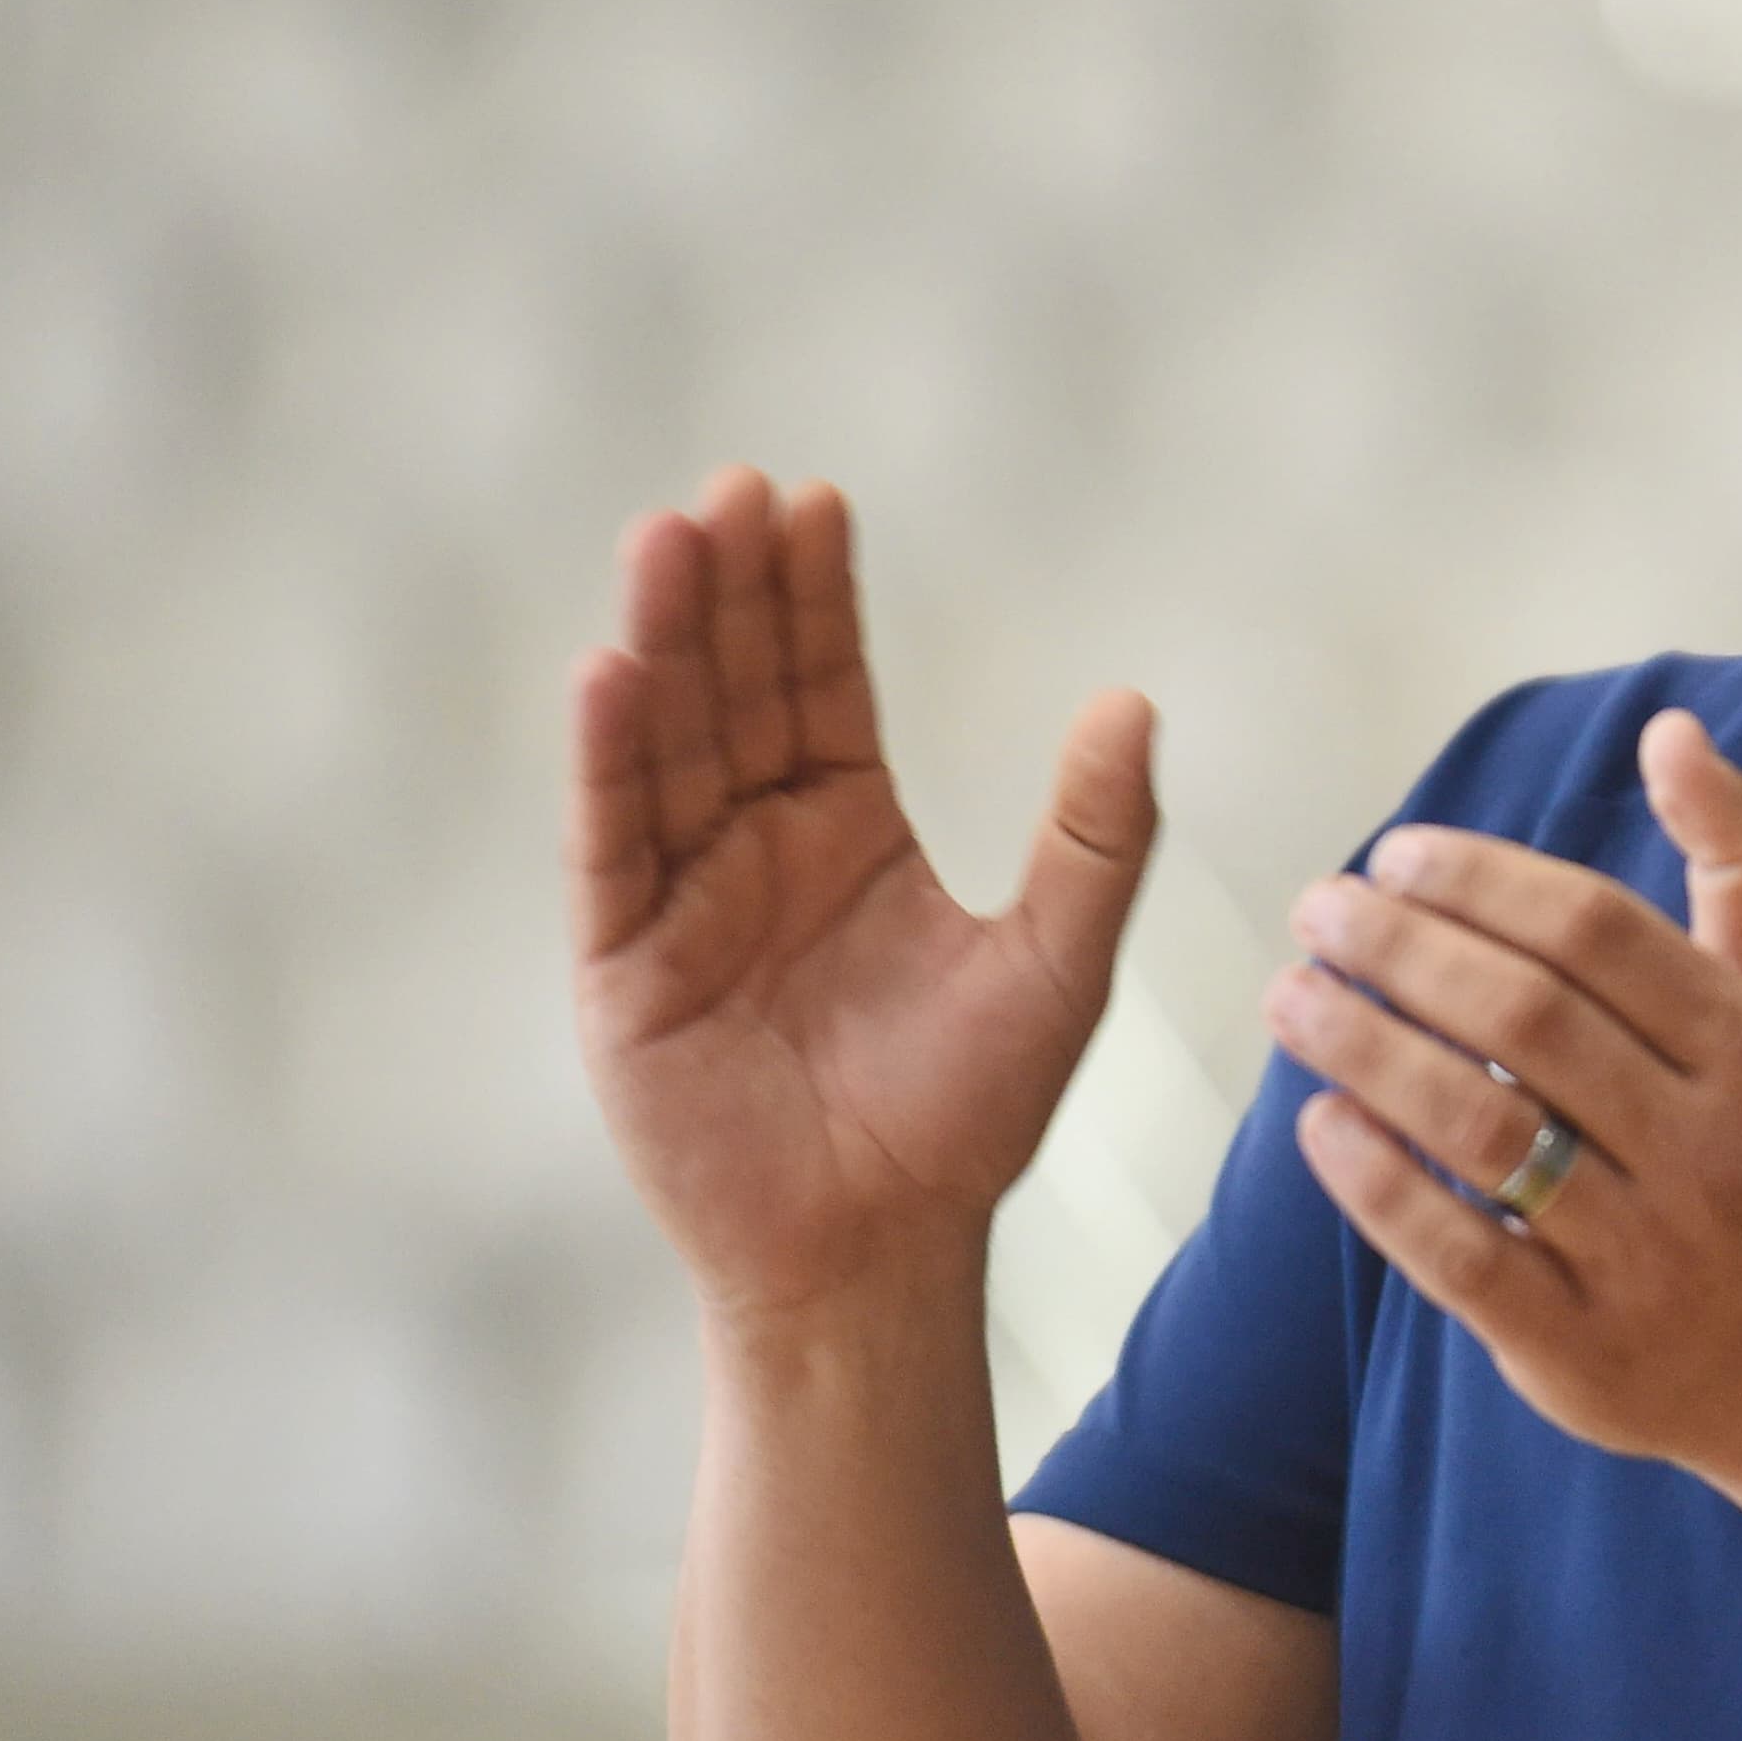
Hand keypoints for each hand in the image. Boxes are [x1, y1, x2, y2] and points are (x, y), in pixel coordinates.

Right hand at [569, 467, 1157, 1325]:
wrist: (882, 1252)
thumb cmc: (970, 1117)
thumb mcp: (1057, 963)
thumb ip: (1095, 836)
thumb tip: (1133, 698)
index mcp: (848, 832)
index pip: (822, 686)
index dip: (814, 597)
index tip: (811, 498)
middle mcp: (755, 848)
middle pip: (736, 693)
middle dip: (732, 592)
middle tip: (730, 487)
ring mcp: (681, 903)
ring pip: (667, 746)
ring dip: (663, 643)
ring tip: (667, 538)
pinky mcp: (624, 971)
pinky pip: (612, 847)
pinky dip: (609, 761)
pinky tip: (608, 673)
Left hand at [1264, 710, 1741, 1485]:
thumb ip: (1739, 857)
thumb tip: (1671, 730)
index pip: (1598, 932)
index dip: (1482, 881)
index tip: (1394, 856)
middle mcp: (1709, 1149)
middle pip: (1528, 1019)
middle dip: (1404, 951)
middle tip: (1319, 912)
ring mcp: (1646, 1255)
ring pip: (1483, 1130)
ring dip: (1368, 1051)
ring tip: (1293, 999)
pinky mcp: (1581, 1349)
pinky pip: (1460, 1256)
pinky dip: (1378, 1186)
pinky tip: (1318, 1123)